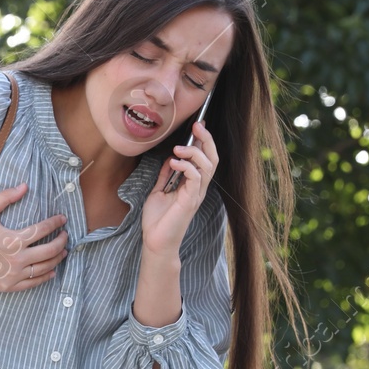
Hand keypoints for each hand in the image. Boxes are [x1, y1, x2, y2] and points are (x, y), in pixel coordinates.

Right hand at [0, 182, 68, 291]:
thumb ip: (6, 197)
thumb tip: (25, 185)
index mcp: (14, 239)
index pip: (43, 230)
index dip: (56, 223)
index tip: (62, 219)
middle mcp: (17, 259)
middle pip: (50, 251)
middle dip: (61, 242)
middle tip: (65, 236)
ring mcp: (14, 274)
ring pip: (44, 268)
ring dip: (57, 259)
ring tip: (63, 252)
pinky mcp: (8, 286)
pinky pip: (33, 283)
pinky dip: (45, 276)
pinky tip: (52, 270)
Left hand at [141, 120, 218, 255]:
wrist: (155, 241)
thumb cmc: (158, 220)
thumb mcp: (159, 191)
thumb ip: (166, 175)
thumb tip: (170, 159)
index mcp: (193, 184)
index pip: (205, 158)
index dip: (204, 141)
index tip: (197, 126)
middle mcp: (198, 188)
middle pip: (212, 159)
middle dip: (206, 140)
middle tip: (197, 127)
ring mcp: (196, 194)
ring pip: (208, 166)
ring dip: (194, 152)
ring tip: (178, 149)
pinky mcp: (190, 201)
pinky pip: (196, 178)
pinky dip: (186, 167)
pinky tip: (174, 163)